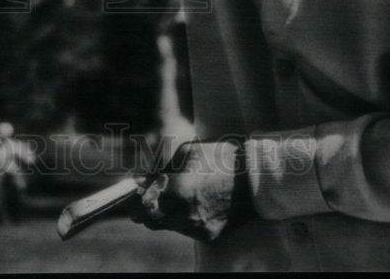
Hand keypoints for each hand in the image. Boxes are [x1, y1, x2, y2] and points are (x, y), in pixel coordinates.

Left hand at [130, 140, 253, 241]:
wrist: (257, 178)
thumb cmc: (220, 158)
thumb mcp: (186, 153)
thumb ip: (161, 170)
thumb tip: (143, 182)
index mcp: (178, 192)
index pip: (142, 207)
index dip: (134, 204)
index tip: (132, 199)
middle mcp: (186, 215)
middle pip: (153, 221)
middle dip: (149, 210)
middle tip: (150, 199)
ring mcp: (199, 229)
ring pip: (171, 226)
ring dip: (169, 214)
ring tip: (182, 195)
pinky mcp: (211, 237)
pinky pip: (189, 230)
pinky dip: (186, 219)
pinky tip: (197, 203)